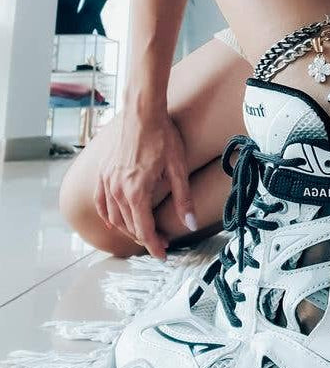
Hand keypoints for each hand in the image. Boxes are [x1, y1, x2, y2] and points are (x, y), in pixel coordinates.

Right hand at [95, 101, 196, 259]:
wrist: (142, 113)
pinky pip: (101, 203)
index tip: (163, 254)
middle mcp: (117, 190)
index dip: (154, 245)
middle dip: (146, 238)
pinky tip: (115, 221)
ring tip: (144, 233)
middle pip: (130, 226)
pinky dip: (108, 216)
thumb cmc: (162, 137)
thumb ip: (183, 199)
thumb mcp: (178, 168)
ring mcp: (107, 182)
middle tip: (162, 241)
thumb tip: (191, 224)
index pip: (144, 230)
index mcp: (136, 192)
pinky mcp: (103, 173)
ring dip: (129, 229)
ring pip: (114, 218)